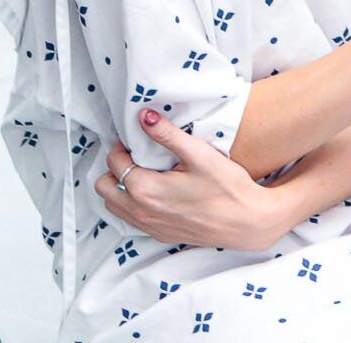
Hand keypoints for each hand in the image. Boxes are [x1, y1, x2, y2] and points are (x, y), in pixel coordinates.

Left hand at [93, 108, 290, 251]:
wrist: (246, 222)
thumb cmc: (227, 187)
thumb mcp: (199, 155)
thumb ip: (167, 135)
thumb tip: (144, 116)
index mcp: (145, 189)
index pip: (114, 161)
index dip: (124, 145)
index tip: (140, 138)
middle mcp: (140, 211)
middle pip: (103, 186)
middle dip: (116, 167)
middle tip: (139, 156)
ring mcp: (148, 226)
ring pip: (112, 205)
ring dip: (121, 187)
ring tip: (146, 173)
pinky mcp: (158, 234)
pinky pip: (129, 218)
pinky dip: (132, 203)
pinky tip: (156, 193)